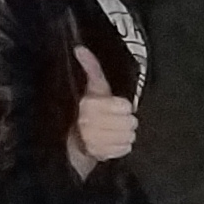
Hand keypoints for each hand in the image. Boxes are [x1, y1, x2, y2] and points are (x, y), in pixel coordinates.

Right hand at [64, 47, 138, 170]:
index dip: (124, 106)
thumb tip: (79, 48)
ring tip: (114, 130)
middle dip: (126, 121)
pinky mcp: (99, 155)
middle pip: (130, 123)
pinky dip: (121, 146)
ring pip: (129, 136)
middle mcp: (89, 124)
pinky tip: (112, 141)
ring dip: (124, 133)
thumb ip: (91, 68)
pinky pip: (124, 149)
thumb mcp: (92, 87)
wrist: (73, 138)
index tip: (117, 106)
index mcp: (89, 105)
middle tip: (116, 119)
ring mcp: (94, 142)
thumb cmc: (89, 108)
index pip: (125, 107)